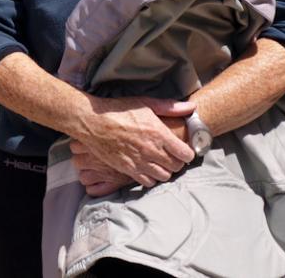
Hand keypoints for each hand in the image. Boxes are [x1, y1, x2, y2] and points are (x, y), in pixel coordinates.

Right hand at [70, 96, 195, 188]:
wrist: (92, 121)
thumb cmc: (118, 110)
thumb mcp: (145, 103)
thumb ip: (170, 107)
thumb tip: (192, 107)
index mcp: (158, 133)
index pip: (186, 154)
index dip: (187, 152)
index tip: (182, 149)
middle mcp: (151, 150)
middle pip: (176, 167)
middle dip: (177, 162)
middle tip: (171, 156)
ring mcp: (139, 161)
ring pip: (164, 176)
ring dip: (165, 170)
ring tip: (160, 163)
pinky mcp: (128, 169)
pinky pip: (148, 181)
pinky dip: (151, 177)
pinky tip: (147, 168)